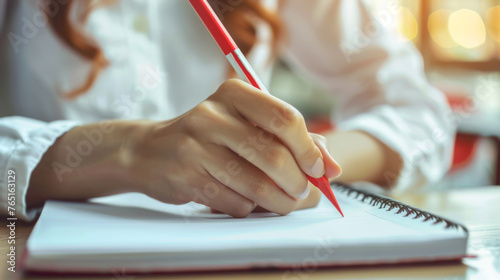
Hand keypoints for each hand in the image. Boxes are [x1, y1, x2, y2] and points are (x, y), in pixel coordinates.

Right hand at [138, 79, 340, 216]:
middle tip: (304, 192)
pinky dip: (249, 207)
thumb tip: (331, 166)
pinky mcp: (186, 178)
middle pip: (273, 155)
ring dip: (280, 201)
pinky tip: (245, 199)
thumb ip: (290, 138)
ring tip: (285, 202)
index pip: (284, 118)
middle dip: (298, 181)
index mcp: (233, 93)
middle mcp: (211, 115)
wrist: (151, 151)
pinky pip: (235, 202)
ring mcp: (195, 147)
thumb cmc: (211, 136)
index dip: (309, 149)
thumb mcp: (246, 123)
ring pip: (256, 185)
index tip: (320, 169)